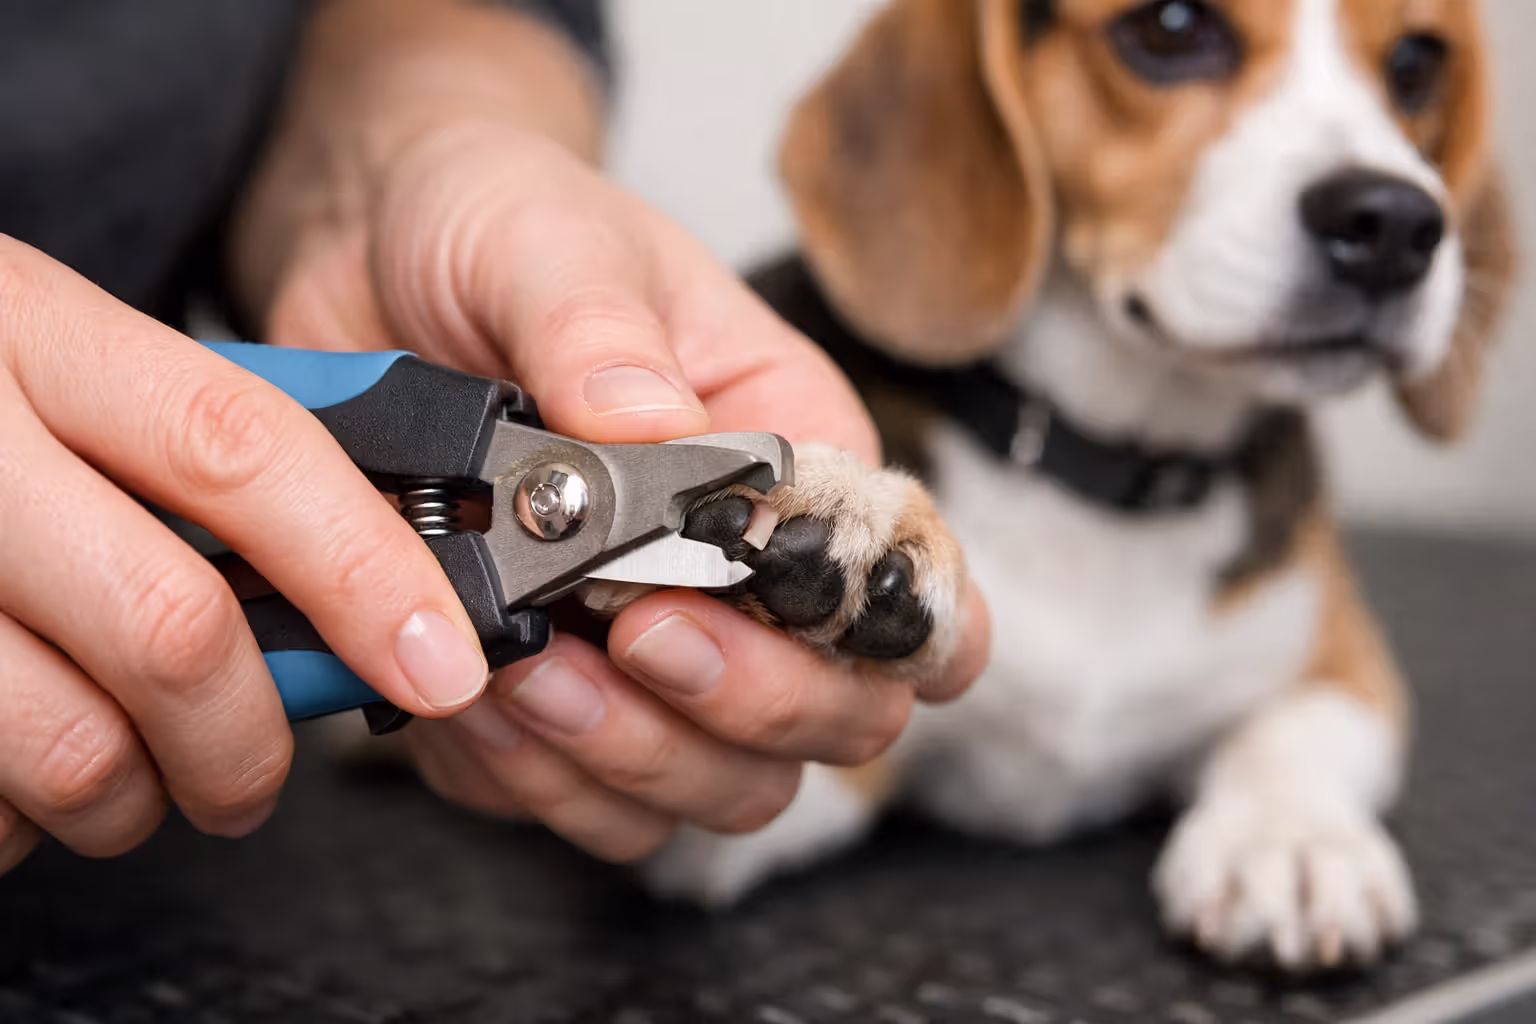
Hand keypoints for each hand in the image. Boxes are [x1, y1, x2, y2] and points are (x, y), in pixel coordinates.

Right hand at [0, 236, 491, 876]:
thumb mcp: (65, 377)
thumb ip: (205, 462)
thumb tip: (380, 588)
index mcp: (35, 331)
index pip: (245, 450)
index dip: (369, 569)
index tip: (441, 661)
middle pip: (173, 625)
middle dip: (249, 739)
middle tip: (254, 778)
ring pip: (73, 746)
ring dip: (131, 798)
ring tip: (121, 776)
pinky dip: (20, 821)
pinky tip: (11, 762)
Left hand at [246, 122, 989, 862]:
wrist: (367, 267)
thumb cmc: (499, 234)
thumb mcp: (549, 242)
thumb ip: (600, 327)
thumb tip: (654, 425)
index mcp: (790, 465)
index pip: (916, 596)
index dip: (890, 644)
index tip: (763, 606)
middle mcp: (741, 578)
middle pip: (831, 723)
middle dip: (744, 711)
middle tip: (636, 633)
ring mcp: (648, 654)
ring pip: (714, 791)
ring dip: (630, 760)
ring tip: (528, 668)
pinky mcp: (548, 704)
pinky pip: (577, 804)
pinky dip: (528, 780)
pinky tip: (466, 693)